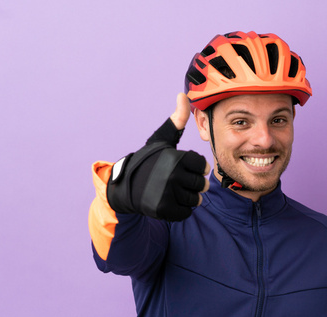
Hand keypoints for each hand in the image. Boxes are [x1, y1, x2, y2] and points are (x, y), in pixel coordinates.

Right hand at [106, 93, 210, 220]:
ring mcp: (168, 194)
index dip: (195, 168)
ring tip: (175, 191)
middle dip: (193, 184)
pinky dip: (181, 210)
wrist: (124, 186)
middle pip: (200, 185)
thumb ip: (177, 120)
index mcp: (175, 158)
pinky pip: (185, 212)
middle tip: (179, 182)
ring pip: (195, 200)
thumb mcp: (162, 139)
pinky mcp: (163, 209)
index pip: (201, 166)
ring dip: (188, 198)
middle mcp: (172, 175)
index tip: (185, 168)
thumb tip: (183, 95)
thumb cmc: (147, 161)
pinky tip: (170, 201)